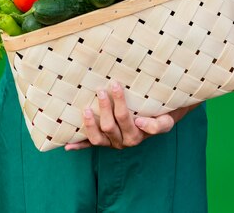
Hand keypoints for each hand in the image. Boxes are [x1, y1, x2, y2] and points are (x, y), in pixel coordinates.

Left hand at [65, 82, 199, 150]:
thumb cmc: (159, 116)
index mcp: (136, 135)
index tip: (116, 86)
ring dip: (89, 124)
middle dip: (104, 107)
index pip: (125, 118)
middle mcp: (122, 141)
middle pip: (109, 126)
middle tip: (101, 88)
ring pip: (97, 138)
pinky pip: (89, 146)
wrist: (156, 122)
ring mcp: (110, 142)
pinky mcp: (102, 141)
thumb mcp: (165, 121)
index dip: (120, 104)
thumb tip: (140, 122)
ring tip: (86, 108)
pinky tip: (68, 146)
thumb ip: (159, 125)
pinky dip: (79, 146)